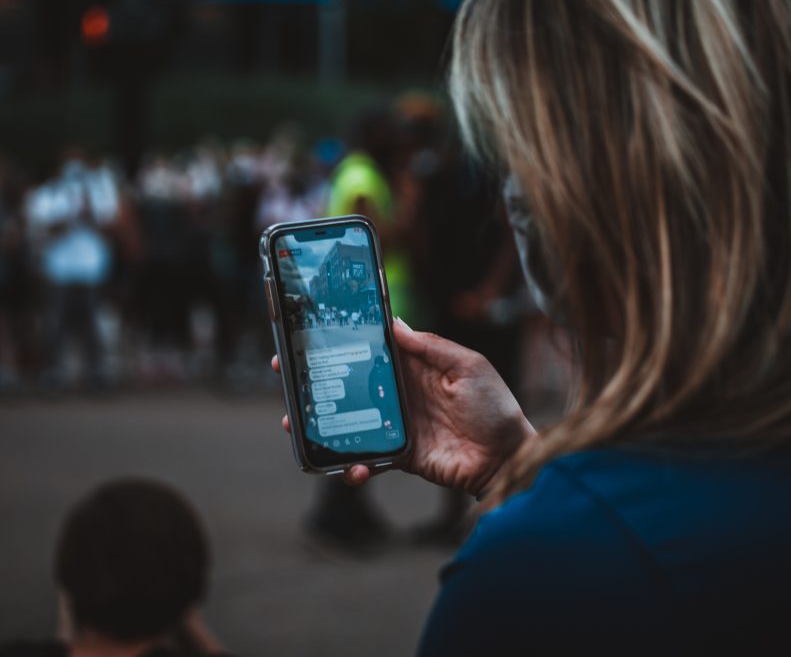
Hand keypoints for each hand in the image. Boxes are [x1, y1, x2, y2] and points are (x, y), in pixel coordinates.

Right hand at [272, 318, 534, 496]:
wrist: (507, 459)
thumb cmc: (494, 408)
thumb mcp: (468, 366)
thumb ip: (430, 347)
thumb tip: (394, 323)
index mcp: (415, 366)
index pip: (372, 347)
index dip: (343, 338)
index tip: (311, 329)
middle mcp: (400, 392)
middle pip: (350, 381)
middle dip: (316, 376)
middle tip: (283, 369)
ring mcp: (396, 424)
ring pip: (348, 419)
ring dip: (320, 421)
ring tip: (295, 422)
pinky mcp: (398, 455)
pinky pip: (367, 456)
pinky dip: (353, 463)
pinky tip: (350, 468)